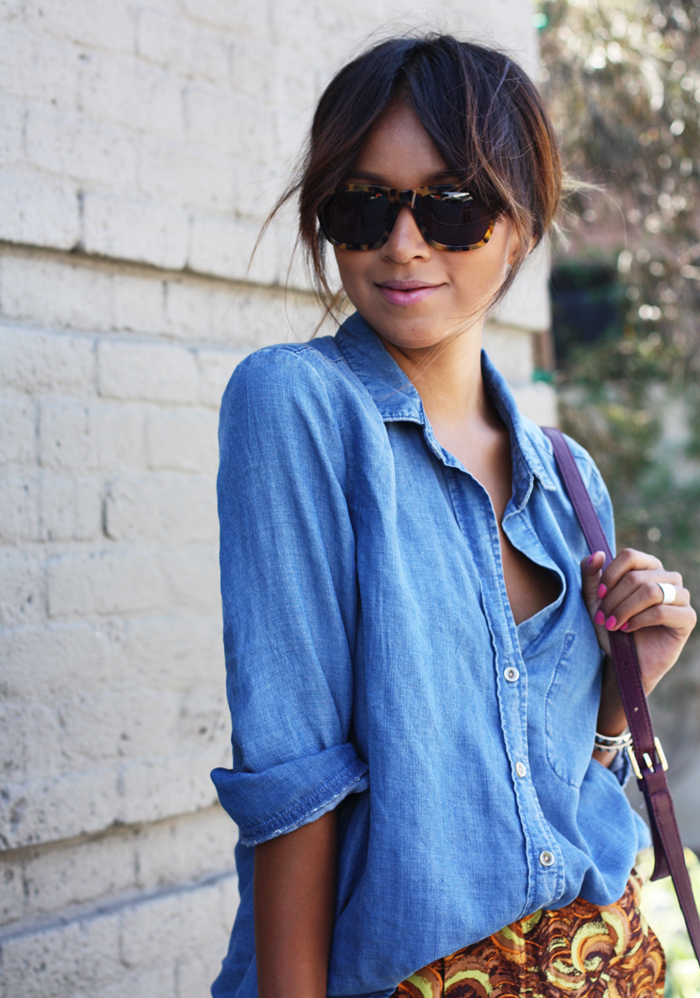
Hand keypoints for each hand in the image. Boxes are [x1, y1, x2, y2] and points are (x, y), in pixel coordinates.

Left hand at [581, 548, 695, 696]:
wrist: (624, 660)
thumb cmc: (611, 627)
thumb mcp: (593, 601)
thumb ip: (590, 575)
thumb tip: (598, 554)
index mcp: (648, 567)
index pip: (630, 556)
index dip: (610, 575)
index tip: (599, 595)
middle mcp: (667, 578)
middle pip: (637, 577)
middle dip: (614, 599)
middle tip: (603, 617)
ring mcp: (680, 597)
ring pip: (651, 591)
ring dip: (625, 609)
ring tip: (614, 624)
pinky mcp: (687, 618)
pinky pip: (663, 611)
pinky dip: (640, 620)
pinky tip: (628, 629)